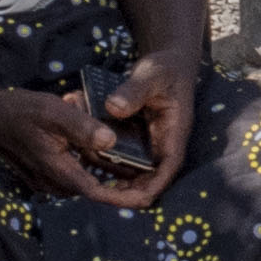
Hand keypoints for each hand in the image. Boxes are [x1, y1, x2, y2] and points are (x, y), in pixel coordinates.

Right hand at [0, 82, 161, 208]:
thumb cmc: (21, 111)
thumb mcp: (55, 112)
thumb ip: (84, 127)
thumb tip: (111, 141)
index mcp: (58, 171)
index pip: (97, 193)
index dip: (123, 198)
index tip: (147, 197)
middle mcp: (53, 182)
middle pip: (94, 190)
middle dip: (119, 185)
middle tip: (147, 175)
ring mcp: (46, 180)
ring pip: (84, 182)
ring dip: (105, 175)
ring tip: (132, 164)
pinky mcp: (43, 173)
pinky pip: (73, 174)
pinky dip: (90, 167)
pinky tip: (102, 150)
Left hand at [98, 50, 200, 199]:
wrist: (169, 63)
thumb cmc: (165, 68)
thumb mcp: (151, 75)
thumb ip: (134, 90)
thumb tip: (113, 108)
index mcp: (174, 135)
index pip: (166, 172)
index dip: (146, 189)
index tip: (122, 198)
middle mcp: (163, 145)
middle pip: (148, 179)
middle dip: (124, 191)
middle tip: (95, 193)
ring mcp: (151, 144)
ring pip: (133, 171)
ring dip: (113, 176)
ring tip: (87, 179)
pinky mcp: (139, 139)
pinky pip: (123, 156)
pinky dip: (107, 157)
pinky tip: (86, 155)